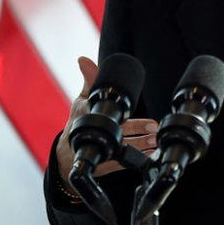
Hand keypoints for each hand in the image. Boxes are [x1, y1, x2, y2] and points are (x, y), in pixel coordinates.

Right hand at [55, 56, 157, 185]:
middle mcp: (92, 133)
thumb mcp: (82, 100)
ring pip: (121, 148)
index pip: (103, 111)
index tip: (135, 108)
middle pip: (116, 131)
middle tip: (154, 126)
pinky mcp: (102, 165)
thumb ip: (89, 80)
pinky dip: (136, 158)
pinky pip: (121, 163)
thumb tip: (83, 59)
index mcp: (86, 115)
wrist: (67, 153)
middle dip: (136, 128)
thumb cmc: (78, 120)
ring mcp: (97, 150)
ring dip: (140, 144)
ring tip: (155, 140)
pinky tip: (150, 154)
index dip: (119, 111)